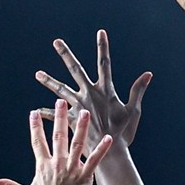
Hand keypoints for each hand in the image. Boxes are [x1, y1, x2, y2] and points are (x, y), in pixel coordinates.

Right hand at [0, 99, 112, 184]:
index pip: (38, 142)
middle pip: (58, 136)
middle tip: (61, 102)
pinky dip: (101, 150)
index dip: (35, 127)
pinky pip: (94, 161)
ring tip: (85, 113)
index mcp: (42, 166)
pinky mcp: (84, 177)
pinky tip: (109, 138)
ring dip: (81, 128)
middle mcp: (56, 164)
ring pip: (77, 144)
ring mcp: (71, 170)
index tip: (34, 112)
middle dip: (60, 118)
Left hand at [35, 29, 150, 152]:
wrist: (110, 152)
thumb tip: (148, 74)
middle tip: (56, 42)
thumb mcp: (134, 110)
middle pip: (75, 69)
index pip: (104, 63)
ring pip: (60, 89)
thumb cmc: (123, 132)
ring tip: (37, 74)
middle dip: (66, 54)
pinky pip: (56, 115)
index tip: (100, 31)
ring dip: (49, 81)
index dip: (103, 46)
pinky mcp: (71, 119)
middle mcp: (89, 94)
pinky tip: (36, 111)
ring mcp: (78, 106)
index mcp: (105, 90)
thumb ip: (138, 90)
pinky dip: (47, 113)